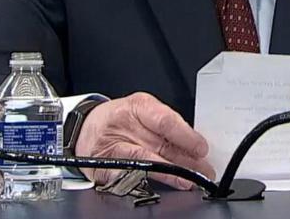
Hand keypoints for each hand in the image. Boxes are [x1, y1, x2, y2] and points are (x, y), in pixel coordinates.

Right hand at [74, 92, 212, 189]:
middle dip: (185, 161)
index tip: (202, 149)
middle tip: (204, 170)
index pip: (165, 121)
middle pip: (159, 146)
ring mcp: (111, 148)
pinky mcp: (104, 168)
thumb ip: (166, 125)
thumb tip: (194, 145)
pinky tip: (165, 184)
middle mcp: (123, 126)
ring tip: (188, 180)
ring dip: (171, 174)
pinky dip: (150, 182)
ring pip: (146, 163)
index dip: (186, 137)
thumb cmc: (120, 117)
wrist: (86, 127)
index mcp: (137, 106)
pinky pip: (130, 176)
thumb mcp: (144, 110)